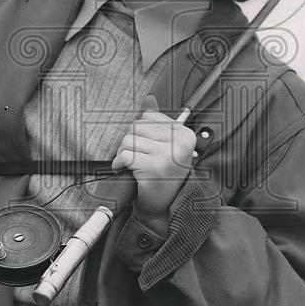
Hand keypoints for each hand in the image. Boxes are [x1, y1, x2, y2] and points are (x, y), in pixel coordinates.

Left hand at [111, 95, 195, 217]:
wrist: (162, 207)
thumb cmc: (162, 176)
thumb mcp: (165, 147)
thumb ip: (157, 123)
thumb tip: (149, 98)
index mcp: (185, 134)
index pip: (149, 117)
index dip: (140, 133)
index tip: (146, 148)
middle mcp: (179, 143)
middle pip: (136, 126)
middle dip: (130, 143)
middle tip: (137, 159)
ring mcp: (167, 155)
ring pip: (128, 140)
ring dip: (123, 154)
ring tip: (133, 166)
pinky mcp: (153, 167)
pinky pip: (125, 155)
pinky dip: (119, 163)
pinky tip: (125, 171)